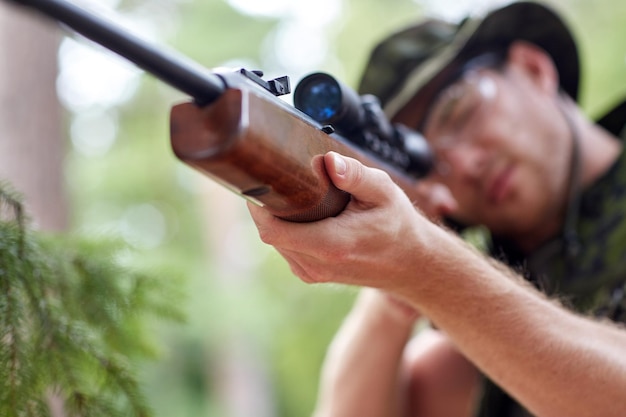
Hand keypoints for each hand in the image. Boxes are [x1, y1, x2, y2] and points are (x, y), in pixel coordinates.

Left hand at [247, 151, 439, 289]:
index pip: (273, 230)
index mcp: (332, 244)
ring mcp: (313, 273)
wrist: (411, 265)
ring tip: (290, 192)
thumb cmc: (398, 226)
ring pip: (276, 242)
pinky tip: (301, 213)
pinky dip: (286, 229)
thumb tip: (329, 162)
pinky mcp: (312, 274)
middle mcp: (317, 264)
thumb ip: (356, 175)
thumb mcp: (384, 192)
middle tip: (275, 177)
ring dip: (276, 218)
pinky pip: (286, 249)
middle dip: (267, 205)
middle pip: (270, 233)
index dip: (258, 205)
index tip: (260, 179)